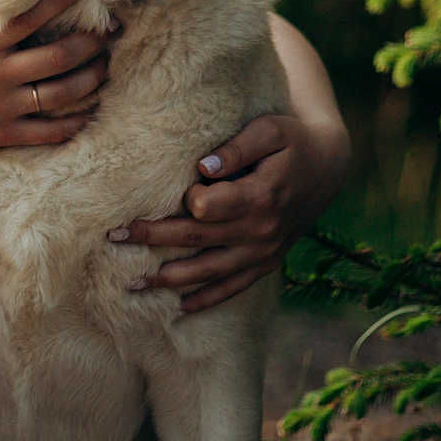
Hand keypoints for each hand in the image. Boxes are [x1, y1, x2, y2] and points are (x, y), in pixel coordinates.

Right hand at [0, 0, 110, 168]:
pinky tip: (89, 114)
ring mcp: (2, 108)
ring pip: (63, 93)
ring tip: (106, 65)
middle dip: (93, 40)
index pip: (34, 14)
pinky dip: (74, 124)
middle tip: (111, 29)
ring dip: (92, 78)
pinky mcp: (0, 135)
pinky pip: (48, 133)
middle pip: (61, 55)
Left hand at [106, 113, 340, 313]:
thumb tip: (202, 168)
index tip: (180, 187)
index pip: (206, 207)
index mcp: (260, 196)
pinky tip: (178, 309)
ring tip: (131, 285)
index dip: (187, 199)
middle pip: (195, 239)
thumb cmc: (292, 141)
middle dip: (152, 239)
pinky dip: (206, 299)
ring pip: (207, 272)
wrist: (328, 169)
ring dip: (168, 280)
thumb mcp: (270, 131)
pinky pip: (232, 288)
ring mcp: (262, 252)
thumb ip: (236, 147)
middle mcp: (260, 231)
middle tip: (113, 236)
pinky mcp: (264, 263)